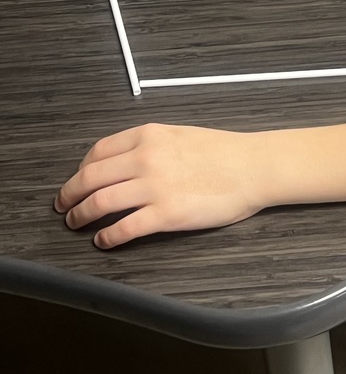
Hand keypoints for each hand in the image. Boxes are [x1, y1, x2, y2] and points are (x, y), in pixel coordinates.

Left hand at [54, 123, 263, 248]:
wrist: (252, 167)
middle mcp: (146, 158)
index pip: (98, 152)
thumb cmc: (223, 152)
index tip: (77, 179)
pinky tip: (103, 241)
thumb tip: (122, 162)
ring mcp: (154, 187)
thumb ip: (150, 145)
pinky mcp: (165, 214)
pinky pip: (123, 229)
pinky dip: (106, 238)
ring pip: (99, 203)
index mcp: (149, 135)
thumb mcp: (179, 134)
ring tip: (75, 223)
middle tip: (63, 205)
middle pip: (90, 177)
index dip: (81, 169)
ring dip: (80, 216)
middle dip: (69, 194)